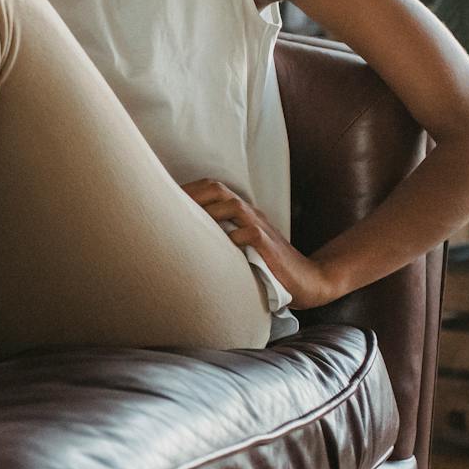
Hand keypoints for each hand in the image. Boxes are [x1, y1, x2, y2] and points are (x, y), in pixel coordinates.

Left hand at [180, 178, 345, 308]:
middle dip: (190, 195)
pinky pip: (248, 233)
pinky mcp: (268, 245)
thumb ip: (218, 236)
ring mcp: (260, 227)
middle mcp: (249, 213)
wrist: (306, 280)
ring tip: (184, 226)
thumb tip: (181, 238)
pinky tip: (215, 250)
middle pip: (217, 189)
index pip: (211, 187)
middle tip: (165, 209)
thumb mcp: (240, 245)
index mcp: (240, 211)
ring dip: (206, 213)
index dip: (187, 190)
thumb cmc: (266, 265)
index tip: (161, 201)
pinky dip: (230, 238)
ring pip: (232, 205)